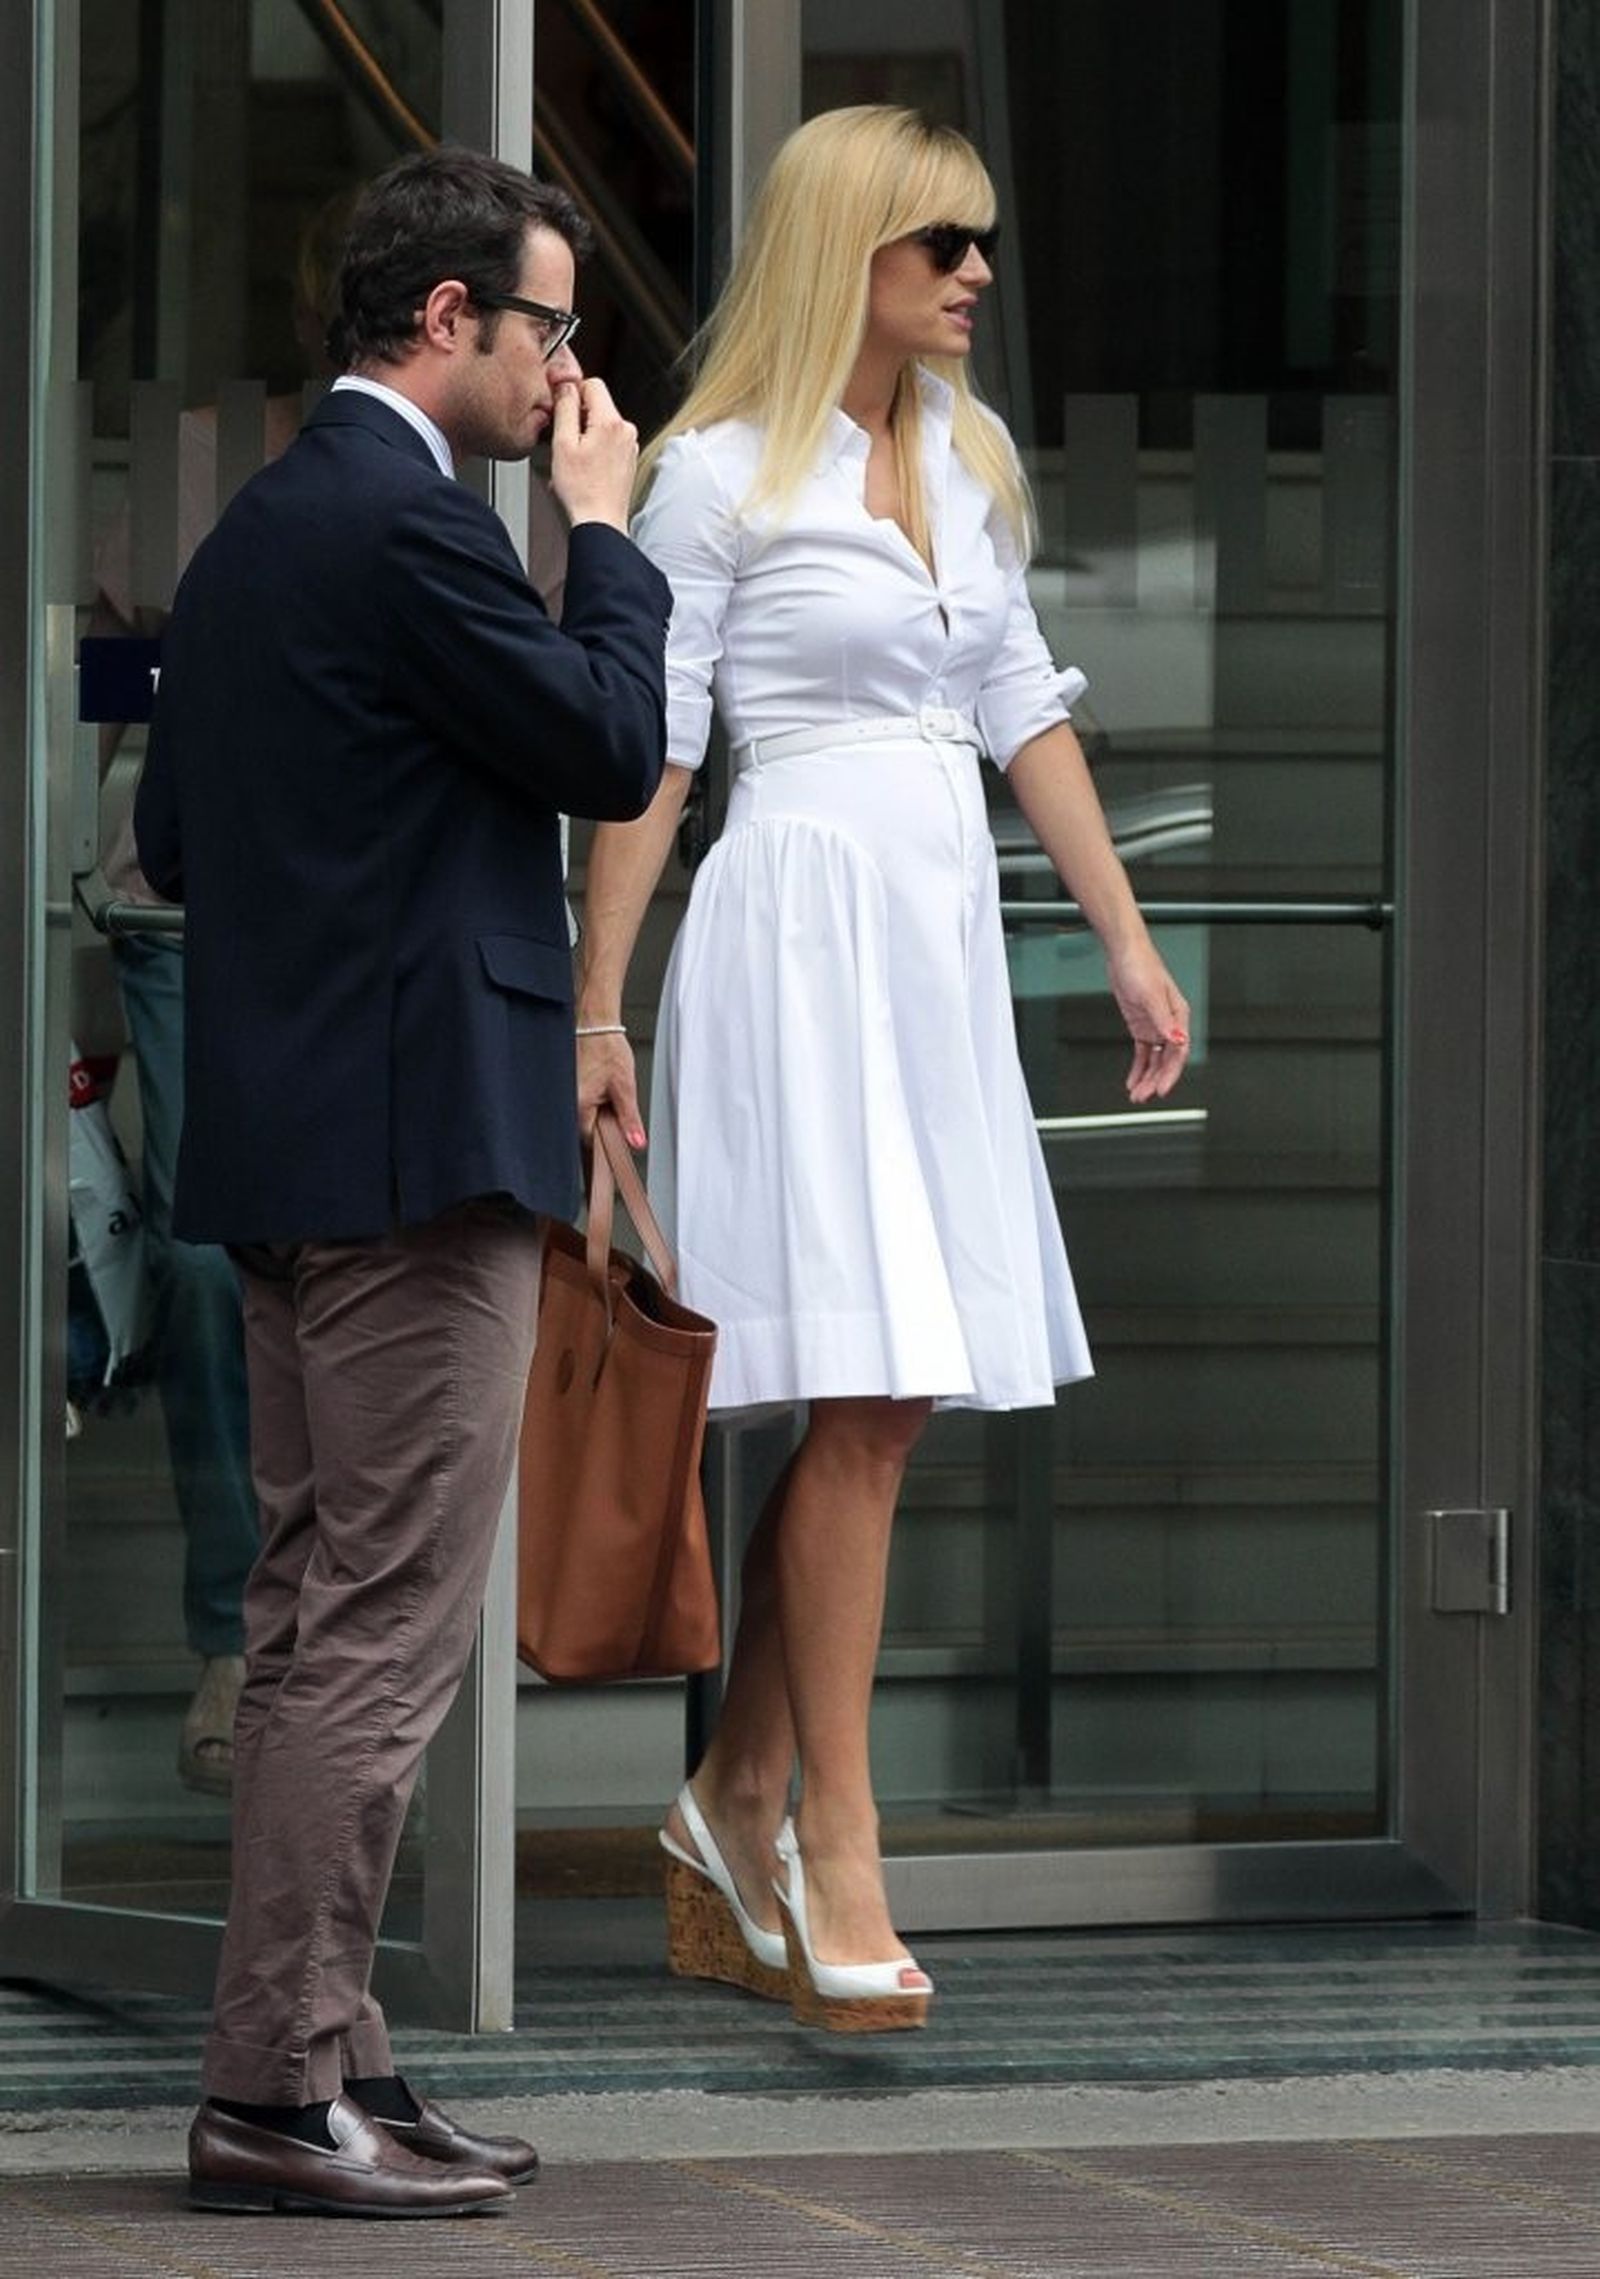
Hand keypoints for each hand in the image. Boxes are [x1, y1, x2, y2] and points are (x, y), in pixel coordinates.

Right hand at [549, 378, 637, 532]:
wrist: (600, 522)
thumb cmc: (581, 491)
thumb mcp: (563, 444)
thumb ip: (565, 408)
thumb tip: (565, 385)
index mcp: (611, 422)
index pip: (593, 384)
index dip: (573, 393)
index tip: (563, 409)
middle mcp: (626, 431)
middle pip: (599, 404)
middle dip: (579, 417)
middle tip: (567, 442)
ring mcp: (630, 446)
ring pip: (603, 423)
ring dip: (586, 434)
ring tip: (577, 459)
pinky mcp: (628, 459)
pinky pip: (609, 441)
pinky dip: (596, 447)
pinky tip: (586, 467)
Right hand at [577, 1029, 645, 1148]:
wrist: (596, 1026)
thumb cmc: (607, 1049)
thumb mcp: (625, 1088)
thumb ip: (630, 1119)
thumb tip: (636, 1142)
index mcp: (579, 1106)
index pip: (591, 1141)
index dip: (608, 1141)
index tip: (620, 1135)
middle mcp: (568, 1102)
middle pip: (588, 1129)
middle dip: (605, 1124)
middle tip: (615, 1103)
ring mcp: (567, 1094)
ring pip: (586, 1116)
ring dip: (600, 1111)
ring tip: (608, 1090)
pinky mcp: (570, 1087)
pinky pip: (582, 1104)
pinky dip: (595, 1100)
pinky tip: (602, 1086)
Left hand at [1106, 940, 1190, 1102]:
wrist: (1124, 954)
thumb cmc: (1141, 966)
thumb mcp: (1151, 995)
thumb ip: (1163, 1021)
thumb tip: (1177, 1040)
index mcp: (1179, 1016)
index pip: (1178, 1052)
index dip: (1171, 1074)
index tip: (1161, 1090)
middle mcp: (1169, 1024)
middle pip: (1167, 1060)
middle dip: (1156, 1080)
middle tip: (1144, 1097)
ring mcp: (1155, 1026)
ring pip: (1155, 1060)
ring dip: (1147, 1078)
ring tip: (1137, 1094)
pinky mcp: (1142, 1026)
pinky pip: (1144, 1053)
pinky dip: (1139, 1068)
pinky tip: (1133, 1080)